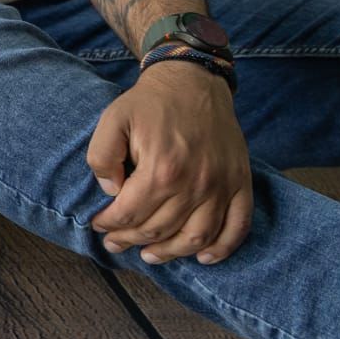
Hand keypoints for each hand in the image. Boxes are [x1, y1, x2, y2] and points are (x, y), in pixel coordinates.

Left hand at [87, 63, 251, 264]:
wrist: (193, 81)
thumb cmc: (149, 103)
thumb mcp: (112, 118)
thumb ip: (102, 156)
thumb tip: (111, 192)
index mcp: (161, 168)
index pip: (131, 214)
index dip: (110, 225)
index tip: (99, 226)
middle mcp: (195, 183)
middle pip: (160, 229)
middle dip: (131, 241)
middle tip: (115, 243)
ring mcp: (222, 185)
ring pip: (197, 238)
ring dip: (171, 253)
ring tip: (149, 255)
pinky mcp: (240, 182)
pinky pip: (237, 227)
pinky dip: (223, 249)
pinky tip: (204, 258)